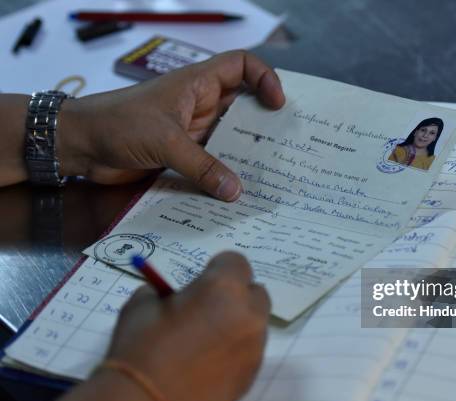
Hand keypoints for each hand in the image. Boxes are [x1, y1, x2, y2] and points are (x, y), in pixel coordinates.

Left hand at [56, 50, 284, 200]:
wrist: (79, 145)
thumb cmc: (119, 124)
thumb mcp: (165, 142)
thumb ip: (203, 167)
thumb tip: (236, 192)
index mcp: (198, 84)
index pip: (241, 65)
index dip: (264, 77)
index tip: (278, 104)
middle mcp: (201, 104)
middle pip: (243, 105)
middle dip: (264, 121)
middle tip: (288, 143)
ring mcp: (192, 130)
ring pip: (230, 136)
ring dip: (246, 152)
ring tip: (270, 172)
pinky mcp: (183, 154)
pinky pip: (213, 161)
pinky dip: (225, 173)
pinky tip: (238, 190)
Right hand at [106, 252, 269, 400]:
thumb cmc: (141, 346)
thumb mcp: (143, 304)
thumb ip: (166, 292)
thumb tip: (175, 296)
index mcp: (223, 287)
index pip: (236, 262)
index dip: (218, 269)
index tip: (201, 282)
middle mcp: (248, 313)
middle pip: (255, 292)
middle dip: (236, 295)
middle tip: (208, 308)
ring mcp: (254, 346)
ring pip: (255, 323)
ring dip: (238, 323)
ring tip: (207, 339)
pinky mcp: (252, 374)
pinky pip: (251, 351)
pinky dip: (236, 350)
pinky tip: (210, 362)